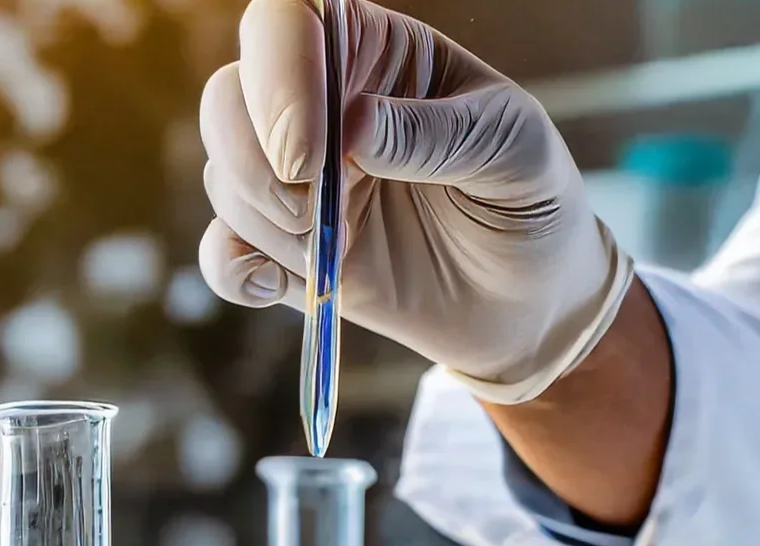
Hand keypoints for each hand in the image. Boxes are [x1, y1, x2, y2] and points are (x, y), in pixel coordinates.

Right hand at [198, 0, 634, 403]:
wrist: (535, 303)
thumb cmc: (532, 203)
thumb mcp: (514, 154)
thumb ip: (439, 136)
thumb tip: (352, 126)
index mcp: (377, 54)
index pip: (291, 19)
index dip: (278, 69)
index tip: (307, 150)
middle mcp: (324, 107)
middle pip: (231, 95)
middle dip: (256, 158)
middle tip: (315, 214)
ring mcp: (300, 181)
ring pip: (226, 173)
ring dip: (263, 219)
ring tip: (336, 251)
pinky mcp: (291, 250)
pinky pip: (224, 250)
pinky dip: (233, 269)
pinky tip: (274, 286)